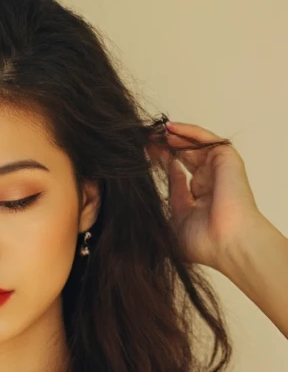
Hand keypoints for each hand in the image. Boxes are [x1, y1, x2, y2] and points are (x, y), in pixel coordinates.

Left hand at [145, 120, 262, 269]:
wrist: (226, 242)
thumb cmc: (204, 242)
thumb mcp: (177, 218)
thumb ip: (173, 194)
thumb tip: (170, 169)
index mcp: (200, 200)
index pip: (178, 175)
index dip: (162, 163)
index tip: (145, 155)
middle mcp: (210, 183)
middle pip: (185, 157)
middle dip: (165, 148)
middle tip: (146, 140)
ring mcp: (218, 170)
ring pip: (194, 145)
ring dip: (175, 137)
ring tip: (154, 133)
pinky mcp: (226, 159)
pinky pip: (205, 139)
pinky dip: (188, 132)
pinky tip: (170, 129)